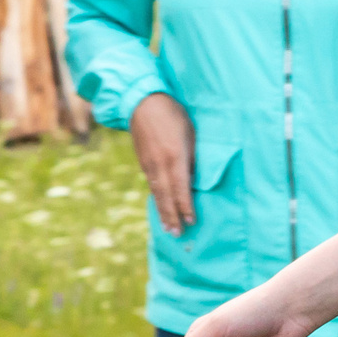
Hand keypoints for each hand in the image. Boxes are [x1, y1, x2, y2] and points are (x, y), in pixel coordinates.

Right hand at [131, 93, 195, 234]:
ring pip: (157, 193)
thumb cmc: (173, 115)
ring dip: (162, 211)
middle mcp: (159, 164)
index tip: (192, 221)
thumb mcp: (190, 134)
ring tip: (167, 228)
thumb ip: (192, 158)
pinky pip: (151, 184)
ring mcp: (148, 164)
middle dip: (172, 216)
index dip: (186, 207)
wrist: (142, 102)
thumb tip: (194, 180)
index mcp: (174, 156)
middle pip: (166, 196)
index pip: (181, 188)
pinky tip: (160, 206)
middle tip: (177, 234)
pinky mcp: (142, 161)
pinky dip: (157, 198)